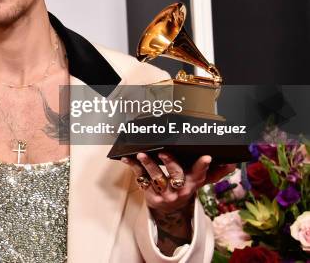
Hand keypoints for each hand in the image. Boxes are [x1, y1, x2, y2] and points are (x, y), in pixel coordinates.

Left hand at [121, 152, 235, 255]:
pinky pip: (141, 179)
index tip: (206, 156)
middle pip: (175, 176)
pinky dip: (133, 168)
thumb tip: (233, 164)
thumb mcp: (198, 181)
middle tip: (164, 151)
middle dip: (170, 163)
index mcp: (192, 184)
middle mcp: (179, 190)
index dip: (202, 166)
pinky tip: (127, 158)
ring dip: (149, 165)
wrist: (170, 209)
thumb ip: (214, 172)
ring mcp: (164, 194)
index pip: (199, 175)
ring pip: (156, 178)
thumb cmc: (184, 187)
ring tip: (142, 154)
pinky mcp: (150, 195)